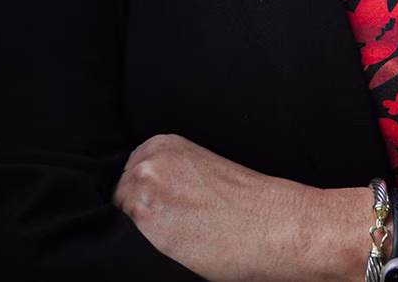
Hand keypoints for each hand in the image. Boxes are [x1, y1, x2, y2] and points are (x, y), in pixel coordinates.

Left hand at [114, 134, 350, 281]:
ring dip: (140, 235)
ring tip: (175, 244)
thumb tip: (145, 203)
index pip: (130, 177)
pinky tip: (172, 253)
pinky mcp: (146, 221)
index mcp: (163, 144)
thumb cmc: (247, 206)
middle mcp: (147, 161)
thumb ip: (168, 178)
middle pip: (122, 197)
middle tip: (170, 234)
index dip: (142, 202)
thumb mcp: (201, 173)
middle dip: (137, 218)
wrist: (276, 225)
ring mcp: (144, 189)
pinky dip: (144, 251)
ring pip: (122, 220)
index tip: (160, 216)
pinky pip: (128, 243)